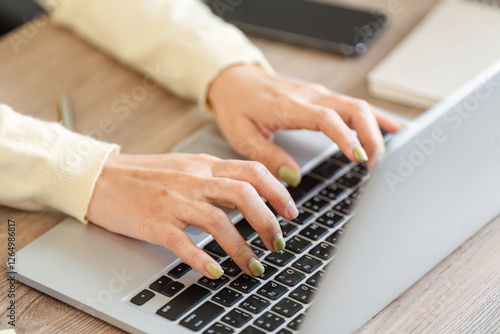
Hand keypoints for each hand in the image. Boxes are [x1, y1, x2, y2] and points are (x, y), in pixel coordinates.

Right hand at [87, 153, 296, 278]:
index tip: (290, 213)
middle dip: (267, 222)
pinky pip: (183, 243)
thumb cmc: (146, 175)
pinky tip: (214, 271)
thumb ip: (217, 178)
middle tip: (277, 243)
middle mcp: (194, 180)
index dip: (278, 192)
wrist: (102, 178)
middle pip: (243, 194)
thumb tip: (250, 196)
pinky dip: (202, 259)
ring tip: (253, 265)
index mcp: (205, 165)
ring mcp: (174, 201)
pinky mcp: (155, 222)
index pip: (252, 172)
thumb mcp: (187, 167)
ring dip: (242, 248)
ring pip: (218, 221)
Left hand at [208, 65, 400, 185]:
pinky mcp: (322, 97)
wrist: (235, 81)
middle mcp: (309, 97)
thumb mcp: (243, 136)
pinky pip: (354, 105)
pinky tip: (392, 129)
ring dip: (378, 129)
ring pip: (359, 106)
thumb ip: (268, 157)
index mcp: (288, 107)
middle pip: (353, 110)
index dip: (346, 137)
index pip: (326, 118)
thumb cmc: (238, 107)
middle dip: (372, 138)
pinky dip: (375, 117)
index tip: (360, 158)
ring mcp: (318, 94)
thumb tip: (292, 179)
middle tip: (380, 166)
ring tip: (393, 153)